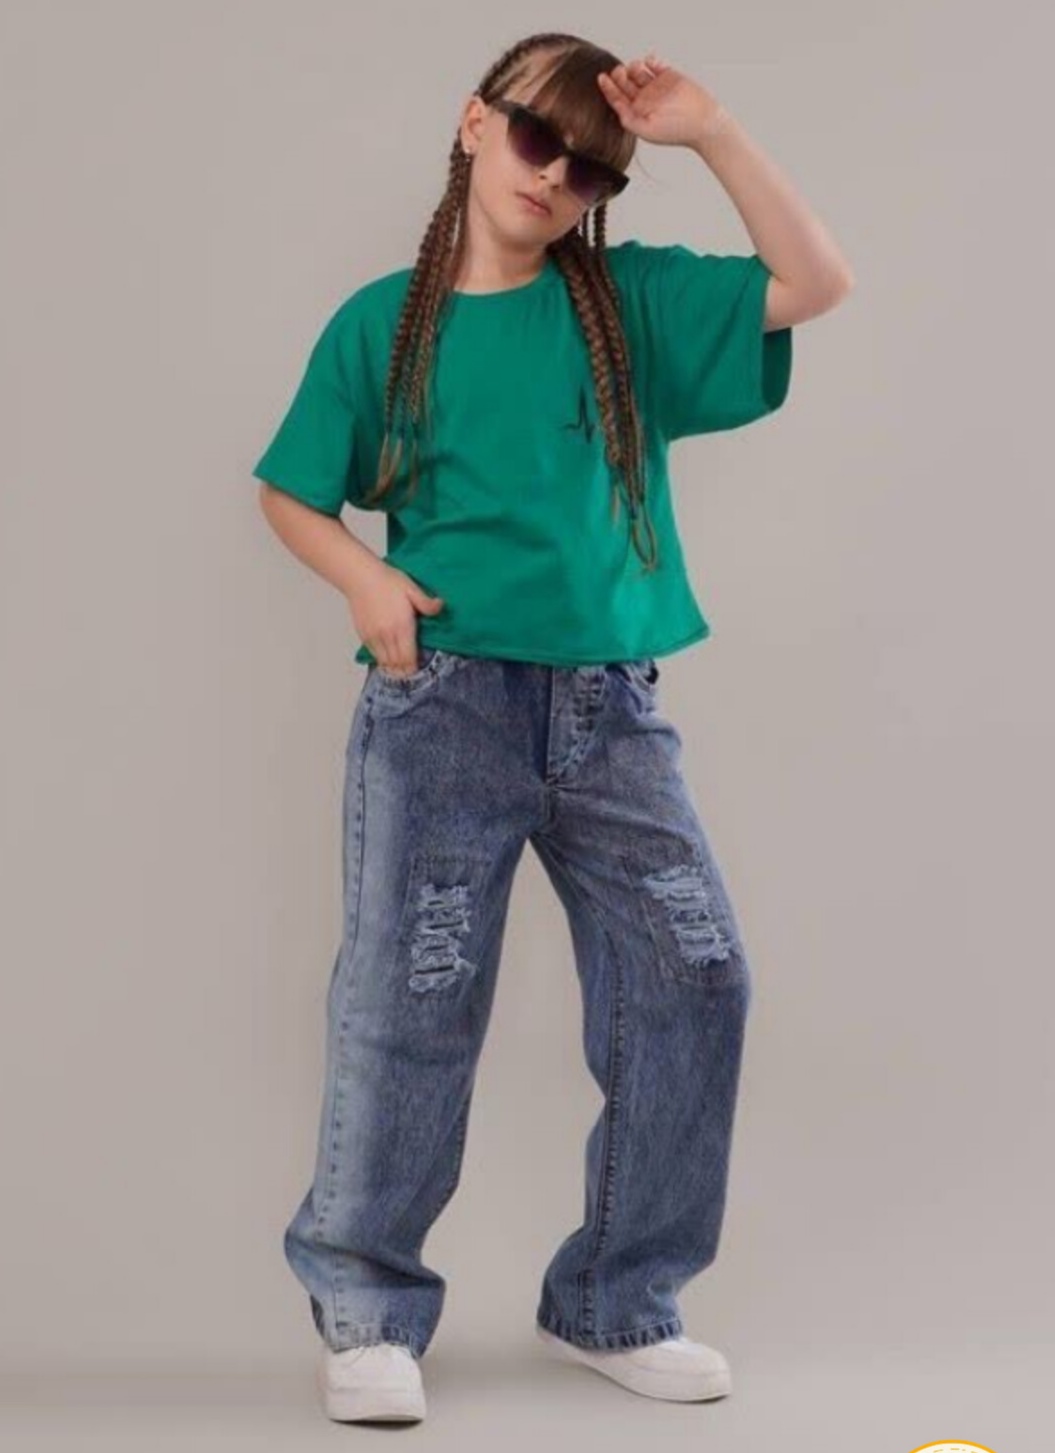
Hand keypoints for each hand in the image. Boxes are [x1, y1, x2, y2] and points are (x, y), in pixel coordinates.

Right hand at [346, 562, 444, 676]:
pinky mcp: (364, 635)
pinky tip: (388, 659)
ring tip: (400, 670)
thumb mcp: (411, 588)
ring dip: (393, 667)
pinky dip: (382, 660)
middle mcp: (387, 635)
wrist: (360, 577)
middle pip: (396, 663)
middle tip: (410, 672)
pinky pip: (374, 655)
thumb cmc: (387, 581)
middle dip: (404, 670)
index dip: (413, 667)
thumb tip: (441, 606)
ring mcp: (373, 637)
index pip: (408, 657)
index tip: (418, 669)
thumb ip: (426, 602)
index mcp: (401, 626)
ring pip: (384, 662)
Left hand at [596, 52, 728, 149]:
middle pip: (625, 83)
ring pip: (637, 71)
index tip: (602, 77)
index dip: (608, 88)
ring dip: (634, 66)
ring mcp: (656, 86)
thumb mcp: (646, 130)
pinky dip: (650, 59)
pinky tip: (651, 63)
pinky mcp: (668, 75)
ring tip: (638, 68)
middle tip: (620, 72)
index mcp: (636, 113)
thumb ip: (628, 120)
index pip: (617, 98)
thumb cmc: (676, 131)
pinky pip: (654, 63)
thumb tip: (616, 106)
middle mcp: (644, 99)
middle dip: (619, 75)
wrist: (703, 121)